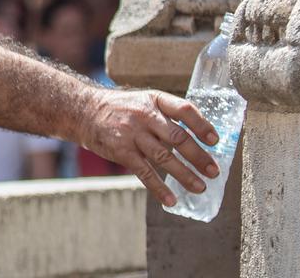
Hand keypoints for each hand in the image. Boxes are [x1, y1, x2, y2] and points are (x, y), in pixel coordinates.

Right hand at [79, 88, 220, 206]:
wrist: (84, 111)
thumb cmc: (122, 108)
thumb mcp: (144, 100)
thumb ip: (167, 115)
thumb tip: (199, 138)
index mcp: (154, 99)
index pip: (184, 110)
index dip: (202, 125)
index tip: (215, 140)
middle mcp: (144, 115)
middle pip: (177, 137)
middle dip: (199, 156)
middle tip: (214, 171)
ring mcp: (132, 133)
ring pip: (164, 157)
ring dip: (185, 175)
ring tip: (200, 188)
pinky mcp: (121, 151)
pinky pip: (144, 172)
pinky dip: (159, 188)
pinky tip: (171, 200)